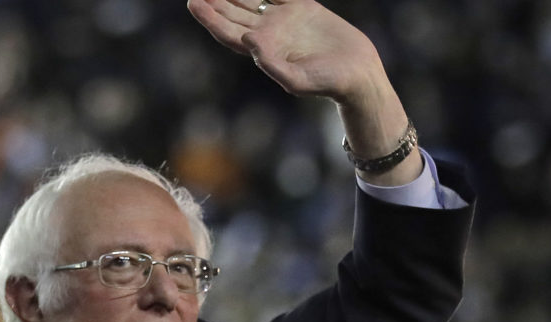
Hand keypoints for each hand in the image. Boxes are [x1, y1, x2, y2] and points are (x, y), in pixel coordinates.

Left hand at [187, 0, 381, 102]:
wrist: (357, 74)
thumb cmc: (327, 84)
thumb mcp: (297, 81)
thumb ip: (270, 64)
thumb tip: (248, 39)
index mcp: (262, 51)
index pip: (228, 32)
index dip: (209, 18)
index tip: (194, 2)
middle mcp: (268, 34)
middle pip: (233, 14)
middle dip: (214, 1)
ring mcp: (284, 20)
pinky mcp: (303, 8)